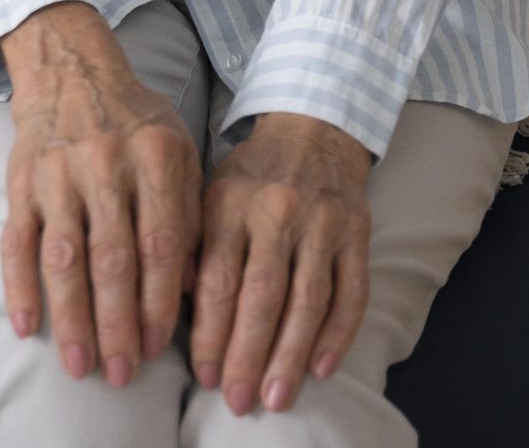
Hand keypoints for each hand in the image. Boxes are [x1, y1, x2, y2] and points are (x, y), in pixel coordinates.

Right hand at [0, 2, 203, 388]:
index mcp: (155, 157)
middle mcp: (105, 164)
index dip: (160, 300)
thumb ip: (191, 214)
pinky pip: (17, 242)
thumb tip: (197, 288)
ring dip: (72, 318)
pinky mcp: (21, 182)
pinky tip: (28, 329)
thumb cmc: (136, 122)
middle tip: (122, 374)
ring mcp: (58, 174)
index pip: (161, 242)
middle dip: (118, 323)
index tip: (160, 347)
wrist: (71, 71)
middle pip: (112, 259)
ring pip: (64, 257)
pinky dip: (20, 288)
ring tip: (80, 365)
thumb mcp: (179, 153)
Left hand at [187, 111, 373, 416]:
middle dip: (248, 354)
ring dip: (291, 355)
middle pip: (262, 296)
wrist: (314, 128)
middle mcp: (277, 211)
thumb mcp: (210, 193)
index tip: (204, 376)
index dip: (210, 334)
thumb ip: (193, 245)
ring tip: (276, 396)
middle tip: (237, 400)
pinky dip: (338, 334)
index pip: (218, 280)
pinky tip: (321, 368)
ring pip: (307, 300)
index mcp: (231, 202)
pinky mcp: (357, 234)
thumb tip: (171, 309)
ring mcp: (322, 223)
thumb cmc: (252, 174)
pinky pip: (351, 292)